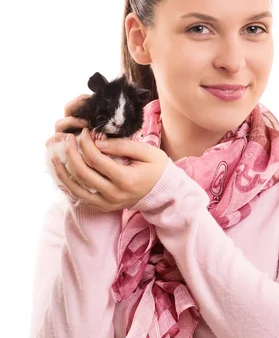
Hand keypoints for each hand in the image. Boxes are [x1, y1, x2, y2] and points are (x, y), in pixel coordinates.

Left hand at [47, 127, 168, 211]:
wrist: (164, 193)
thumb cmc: (157, 169)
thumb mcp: (147, 152)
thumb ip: (122, 146)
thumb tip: (97, 142)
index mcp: (125, 179)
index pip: (96, 159)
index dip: (86, 143)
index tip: (84, 131)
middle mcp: (114, 194)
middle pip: (83, 174)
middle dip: (71, 153)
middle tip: (69, 139)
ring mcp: (107, 203)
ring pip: (76, 189)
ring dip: (63, 172)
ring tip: (54, 156)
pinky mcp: (103, 206)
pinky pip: (80, 197)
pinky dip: (68, 184)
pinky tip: (62, 172)